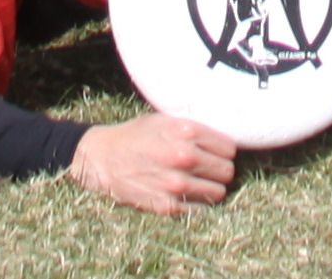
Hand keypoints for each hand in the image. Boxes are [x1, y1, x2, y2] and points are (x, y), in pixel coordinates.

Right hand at [68, 112, 235, 213]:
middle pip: (227, 171)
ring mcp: (176, 183)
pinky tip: (186, 196)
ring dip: (211, 189)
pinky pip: (200, 210)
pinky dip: (196, 205)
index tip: (216, 155)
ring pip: (218, 192)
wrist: (102, 158)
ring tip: (198, 183)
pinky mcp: (166, 205)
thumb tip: (225, 140)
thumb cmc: (135, 136)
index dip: (223, 152)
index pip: (229, 148)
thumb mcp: (165, 120)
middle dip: (219, 171)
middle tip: (208, 170)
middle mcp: (184, 156)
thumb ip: (194, 129)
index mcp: (186, 132)